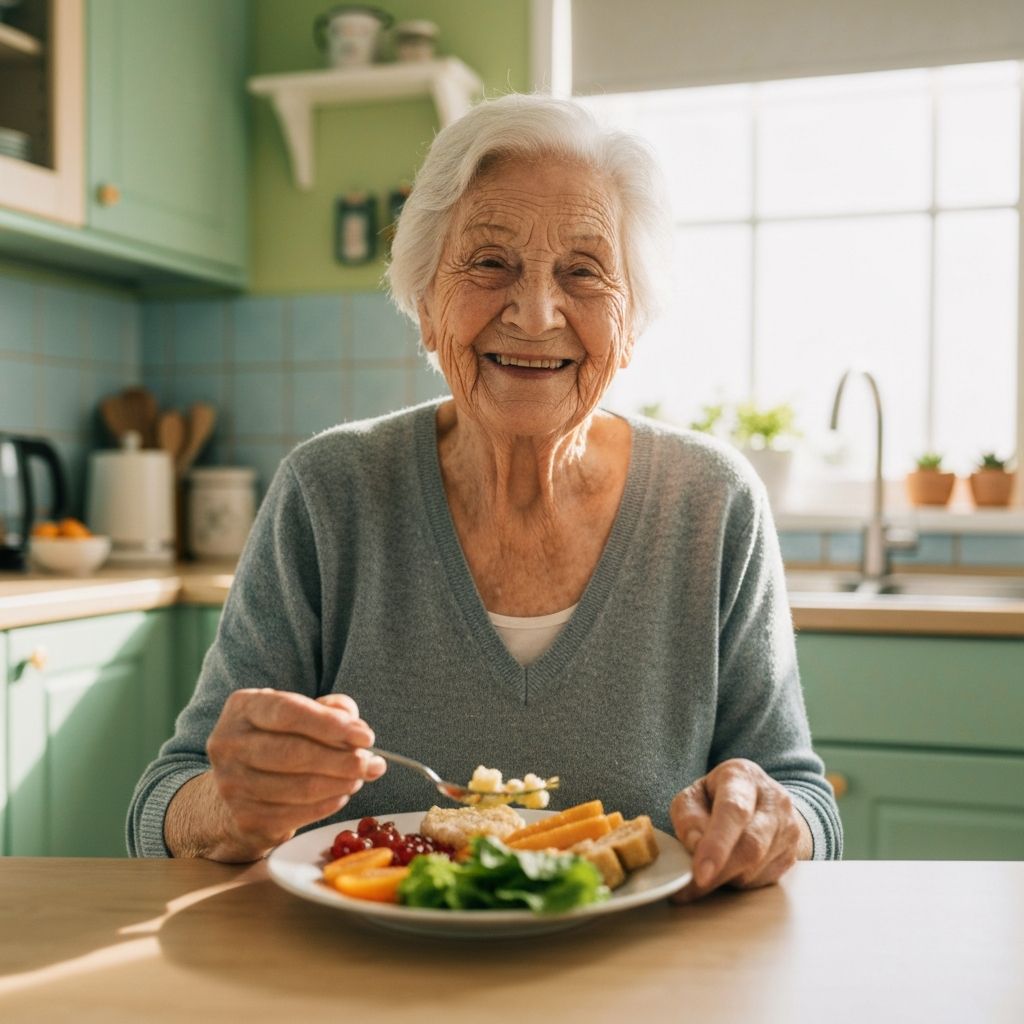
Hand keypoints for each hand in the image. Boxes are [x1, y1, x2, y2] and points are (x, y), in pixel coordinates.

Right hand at [203, 689, 386, 860]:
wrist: (238, 789)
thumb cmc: (278, 741)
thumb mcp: (299, 714)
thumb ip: (330, 711)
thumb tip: (357, 730)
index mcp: (243, 707)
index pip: (289, 712)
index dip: (330, 725)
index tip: (366, 736)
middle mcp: (229, 744)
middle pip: (294, 752)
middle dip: (342, 760)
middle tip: (373, 763)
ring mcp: (232, 784)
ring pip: (299, 787)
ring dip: (340, 784)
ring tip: (360, 777)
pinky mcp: (245, 818)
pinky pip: (296, 814)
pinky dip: (326, 805)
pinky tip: (341, 795)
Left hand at [668, 758, 810, 903]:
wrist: (760, 800)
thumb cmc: (717, 797)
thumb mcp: (694, 795)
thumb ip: (687, 816)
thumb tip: (695, 845)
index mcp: (743, 776)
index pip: (733, 810)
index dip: (717, 844)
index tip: (700, 873)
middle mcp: (773, 799)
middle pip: (751, 846)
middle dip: (719, 872)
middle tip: (690, 889)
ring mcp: (788, 828)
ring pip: (755, 868)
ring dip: (726, 877)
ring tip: (709, 867)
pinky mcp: (792, 855)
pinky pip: (763, 880)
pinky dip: (739, 882)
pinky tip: (728, 869)